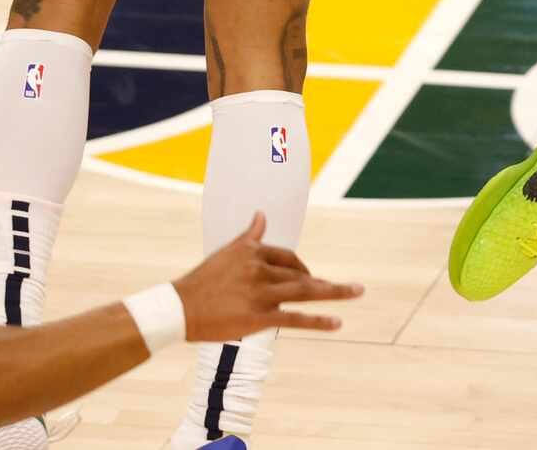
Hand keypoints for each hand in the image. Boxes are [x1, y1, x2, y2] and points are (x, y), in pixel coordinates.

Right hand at [175, 213, 362, 341]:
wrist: (179, 308)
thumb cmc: (202, 281)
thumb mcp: (227, 252)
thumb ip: (250, 235)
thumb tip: (262, 214)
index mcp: (254, 252)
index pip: (288, 258)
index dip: (302, 268)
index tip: (309, 278)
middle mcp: (261, 270)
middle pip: (300, 275)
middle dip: (324, 282)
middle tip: (350, 288)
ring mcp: (261, 294)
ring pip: (304, 292)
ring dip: (335, 292)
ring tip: (357, 292)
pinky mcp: (258, 318)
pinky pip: (294, 318)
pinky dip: (318, 321)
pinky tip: (337, 322)